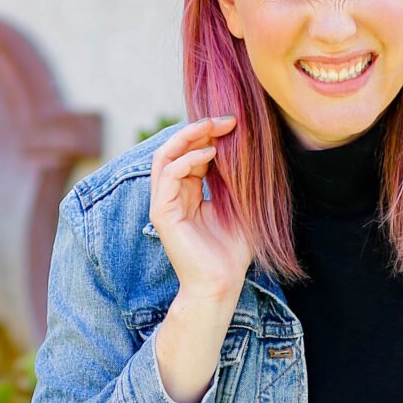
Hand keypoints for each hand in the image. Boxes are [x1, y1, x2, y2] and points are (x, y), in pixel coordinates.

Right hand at [148, 116, 251, 306]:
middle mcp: (173, 195)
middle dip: (197, 129)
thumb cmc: (232, 251)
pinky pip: (168, 176)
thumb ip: (233, 178)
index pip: (190, 153)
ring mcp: (164, 204)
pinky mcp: (162, 214)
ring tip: (213, 128)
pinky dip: (187, 160)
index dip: (209, 134)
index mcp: (188, 193)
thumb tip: (240, 144)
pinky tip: (209, 155)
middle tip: (225, 119)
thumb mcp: (238, 204)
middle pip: (174, 149)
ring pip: (165, 156)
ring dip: (189, 137)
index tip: (234, 124)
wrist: (222, 283)